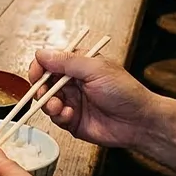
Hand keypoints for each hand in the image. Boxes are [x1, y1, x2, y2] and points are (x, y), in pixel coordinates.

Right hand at [29, 48, 160, 151]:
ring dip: (48, 103)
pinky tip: (69, 115)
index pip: (51, 61)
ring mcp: (73, 101)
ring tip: (58, 106)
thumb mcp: (96, 69)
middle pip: (45, 82)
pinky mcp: (73, 120)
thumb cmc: (125, 92)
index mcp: (80, 65)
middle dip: (41, 88)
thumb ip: (67, 61)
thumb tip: (42, 54)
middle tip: (44, 93)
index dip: (40, 66)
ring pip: (47, 101)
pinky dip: (58, 116)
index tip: (37, 73)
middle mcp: (74, 82)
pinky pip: (56, 118)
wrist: (138, 122)